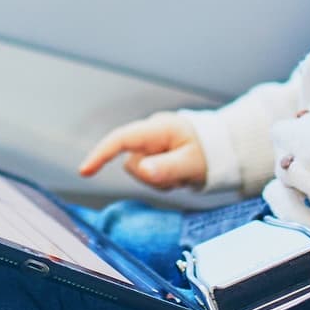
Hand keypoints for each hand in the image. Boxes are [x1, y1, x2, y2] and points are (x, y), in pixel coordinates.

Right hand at [78, 113, 206, 190]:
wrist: (224, 148)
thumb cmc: (210, 152)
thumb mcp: (192, 163)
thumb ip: (167, 168)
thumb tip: (142, 170)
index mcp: (158, 129)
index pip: (121, 139)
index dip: (101, 154)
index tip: (85, 171)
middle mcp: (150, 133)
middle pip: (130, 162)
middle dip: (149, 176)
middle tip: (177, 177)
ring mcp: (151, 144)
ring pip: (138, 171)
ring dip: (157, 180)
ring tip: (179, 175)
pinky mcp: (152, 154)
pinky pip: (146, 174)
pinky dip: (160, 180)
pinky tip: (176, 175)